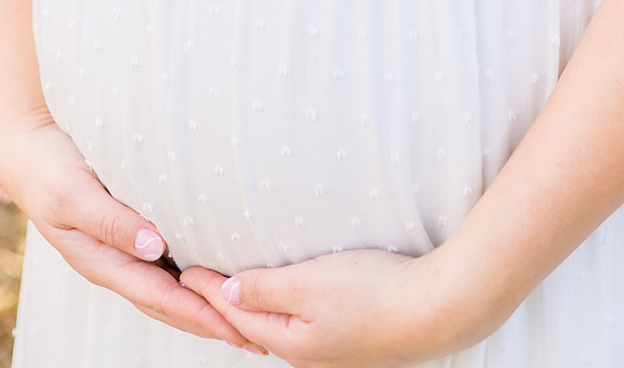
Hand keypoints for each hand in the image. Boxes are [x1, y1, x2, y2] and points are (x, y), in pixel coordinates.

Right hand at [0, 118, 262, 352]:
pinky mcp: (129, 233)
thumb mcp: (73, 195)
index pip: (160, 298)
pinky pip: (167, 266)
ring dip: (205, 307)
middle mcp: (116, 264)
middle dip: (212, 323)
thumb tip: (156, 247)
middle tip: (258, 339)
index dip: (198, 315)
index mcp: (102, 262)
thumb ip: (112, 222)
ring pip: (170, 290)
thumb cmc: (48, 169)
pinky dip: (193, 278)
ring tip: (246, 318)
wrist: (26, 148)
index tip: (236, 329)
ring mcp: (122, 252)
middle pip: (170, 305)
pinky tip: (216, 277)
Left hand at [189, 247, 484, 366]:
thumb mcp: (306, 284)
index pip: (234, 315)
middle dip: (225, 305)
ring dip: (255, 306)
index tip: (182, 270)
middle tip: (198, 282)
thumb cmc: (373, 291)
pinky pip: (304, 322)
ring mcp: (333, 348)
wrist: (440, 307)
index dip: (207, 289)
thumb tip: (225, 294)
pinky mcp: (354, 335)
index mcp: (292, 343)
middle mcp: (310, 353)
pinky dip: (283, 308)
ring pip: (280, 325)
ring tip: (233, 290)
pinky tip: (286, 299)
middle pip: (255, 326)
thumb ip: (262, 289)